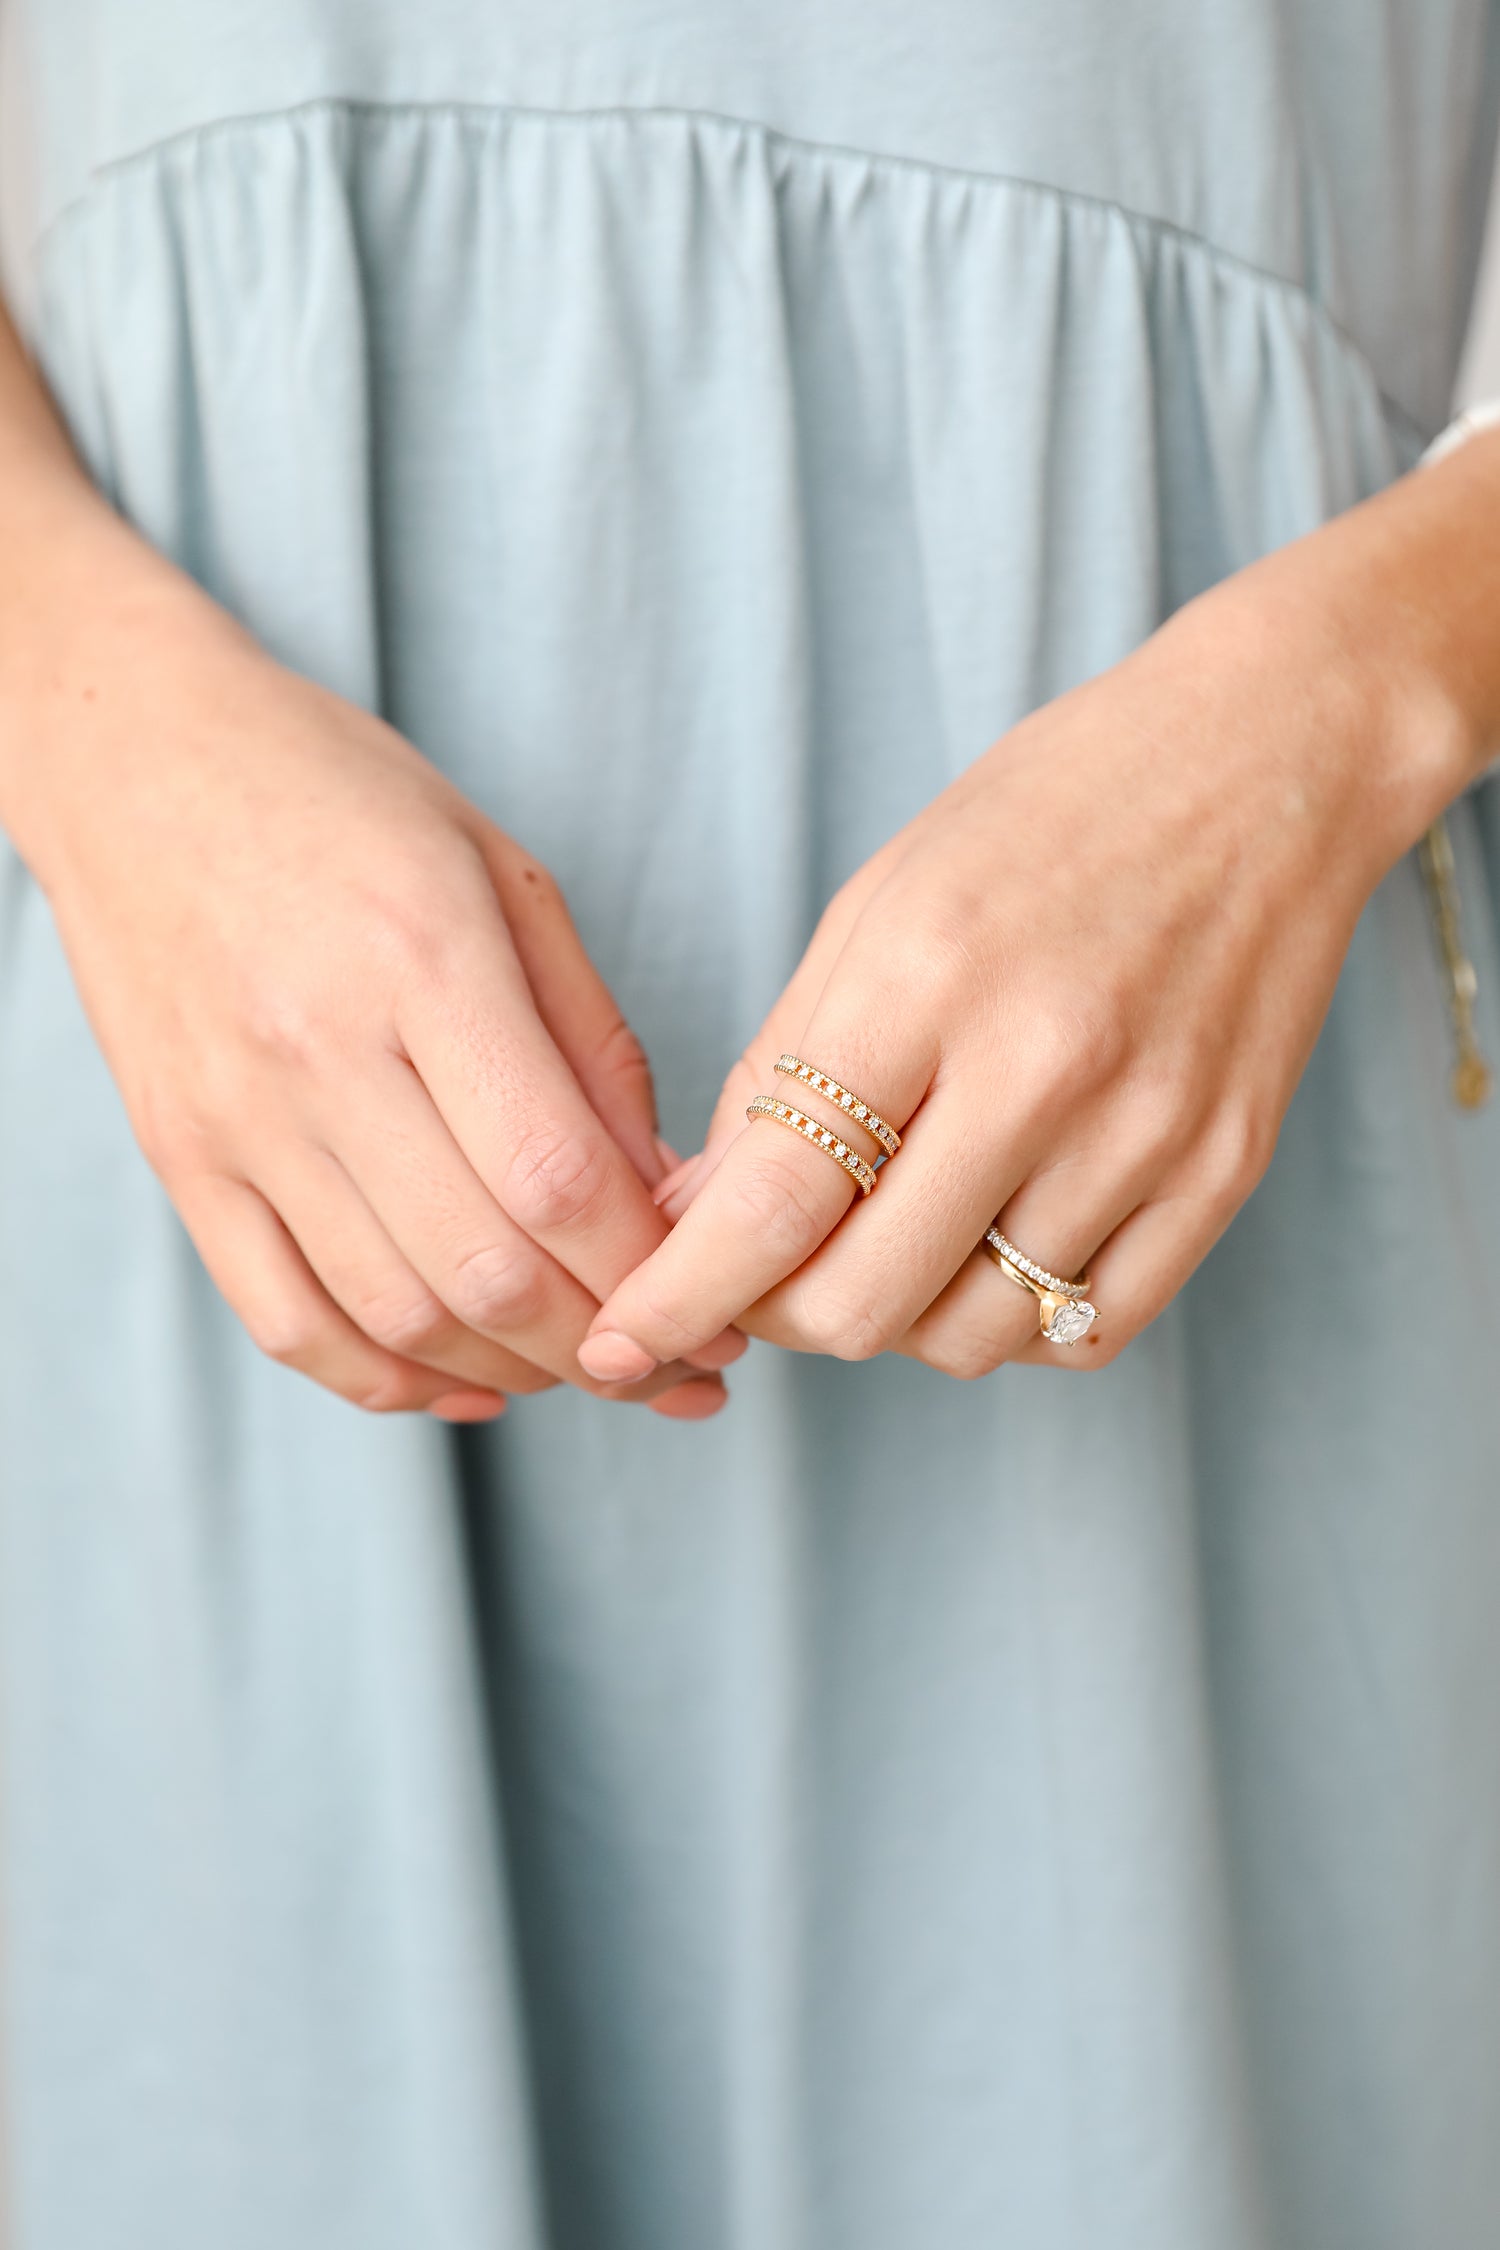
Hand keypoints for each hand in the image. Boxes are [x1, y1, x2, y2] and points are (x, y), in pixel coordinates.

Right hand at [11, 578, 738, 1419]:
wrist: (139, 762)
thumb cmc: (343, 798)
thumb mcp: (505, 875)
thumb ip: (591, 1040)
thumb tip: (659, 1196)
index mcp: (421, 957)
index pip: (557, 1175)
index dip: (650, 1270)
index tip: (717, 1305)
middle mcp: (317, 1051)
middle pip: (485, 1269)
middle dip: (605, 1347)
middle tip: (678, 1367)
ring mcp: (237, 1119)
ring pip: (393, 1315)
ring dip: (512, 1373)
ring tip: (587, 1370)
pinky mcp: (183, 1160)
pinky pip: (287, 1320)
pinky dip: (385, 1380)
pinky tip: (463, 1382)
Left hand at [578, 522, 1477, 1384]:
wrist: (1268, 758)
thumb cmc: (1049, 814)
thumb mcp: (881, 901)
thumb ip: (786, 1067)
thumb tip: (701, 1216)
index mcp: (928, 976)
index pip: (774, 1198)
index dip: (677, 1295)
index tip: (618, 1341)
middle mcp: (1044, 1065)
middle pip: (863, 1301)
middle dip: (778, 1316)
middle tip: (762, 1278)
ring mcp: (1148, 1130)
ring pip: (970, 1336)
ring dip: (897, 1315)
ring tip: (894, 1233)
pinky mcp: (1225, 1172)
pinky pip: (1085, 1332)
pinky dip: (1012, 1326)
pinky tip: (990, 1251)